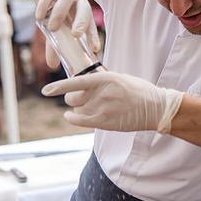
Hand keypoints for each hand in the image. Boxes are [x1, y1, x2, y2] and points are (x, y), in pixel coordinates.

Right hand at [24, 0, 99, 68]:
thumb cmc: (54, 9)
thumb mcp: (55, 27)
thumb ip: (54, 44)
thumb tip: (52, 65)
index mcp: (82, 12)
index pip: (91, 25)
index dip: (93, 37)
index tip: (95, 49)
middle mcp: (78, 1)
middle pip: (84, 9)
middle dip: (81, 22)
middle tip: (76, 35)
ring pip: (67, 0)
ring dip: (60, 14)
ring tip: (52, 27)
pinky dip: (44, 6)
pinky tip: (39, 16)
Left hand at [41, 71, 183, 133]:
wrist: (155, 107)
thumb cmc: (138, 91)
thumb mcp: (119, 78)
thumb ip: (101, 80)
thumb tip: (83, 82)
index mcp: (105, 79)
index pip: (75, 82)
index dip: (58, 87)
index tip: (45, 90)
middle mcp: (102, 94)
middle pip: (72, 98)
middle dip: (71, 98)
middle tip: (79, 98)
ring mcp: (103, 109)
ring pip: (77, 109)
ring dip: (78, 108)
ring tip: (90, 107)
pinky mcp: (105, 122)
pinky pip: (81, 120)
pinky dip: (73, 118)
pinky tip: (70, 116)